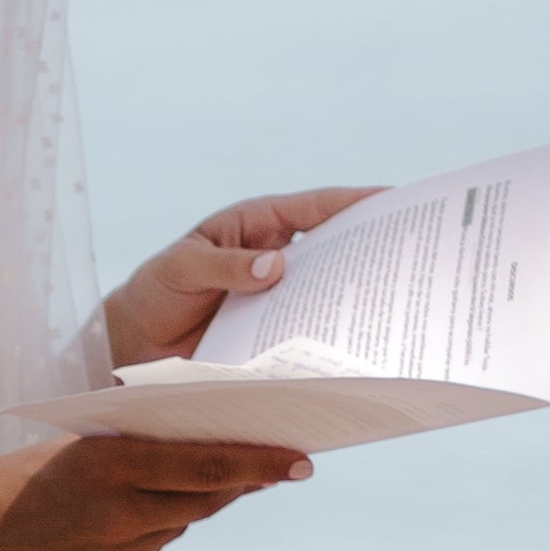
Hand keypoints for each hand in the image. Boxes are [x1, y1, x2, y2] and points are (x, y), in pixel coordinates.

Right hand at [0, 428, 312, 550]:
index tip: (301, 459)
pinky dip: (151, 532)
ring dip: (193, 504)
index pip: (210, 464)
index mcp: (115, 466)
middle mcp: (126, 514)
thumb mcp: (75, 448)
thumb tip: (195, 448)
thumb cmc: (14, 482)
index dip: (262, 463)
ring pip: (180, 525)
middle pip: (208, 498)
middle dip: (246, 482)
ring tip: (204, 484)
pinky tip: (131, 522)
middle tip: (281, 467)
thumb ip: (132, 450)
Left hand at [102, 185, 381, 373]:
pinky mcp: (274, 334)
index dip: (356, 201)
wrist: (134, 342)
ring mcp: (280, 298)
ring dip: (359, 299)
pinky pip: (309, 332)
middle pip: (335, 248)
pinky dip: (330, 338)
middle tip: (414, 256)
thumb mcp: (183, 268)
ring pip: (328, 293)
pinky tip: (355, 351)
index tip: (395, 199)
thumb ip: (225, 266)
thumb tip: (275, 266)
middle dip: (372, 250)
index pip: (316, 207)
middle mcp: (277, 258)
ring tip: (400, 308)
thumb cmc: (156, 290)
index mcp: (259, 226)